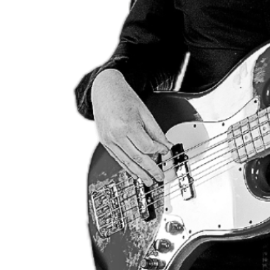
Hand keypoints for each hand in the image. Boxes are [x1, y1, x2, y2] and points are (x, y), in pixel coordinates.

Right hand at [91, 70, 171, 185]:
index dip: (158, 152)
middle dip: (150, 169)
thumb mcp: (144, 111)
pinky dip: (127, 167)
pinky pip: (117, 158)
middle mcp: (116, 134)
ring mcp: (107, 139)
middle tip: (159, 177)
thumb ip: (156, 131)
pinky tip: (135, 173)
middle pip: (137, 157)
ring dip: (138, 173)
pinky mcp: (104, 141)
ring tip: (148, 181)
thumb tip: (166, 145)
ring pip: (126, 161)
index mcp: (127, 125)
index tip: (165, 152)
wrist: (104, 89)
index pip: (147, 147)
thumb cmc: (124, 97)